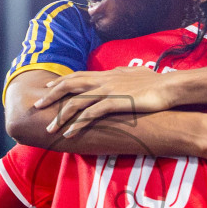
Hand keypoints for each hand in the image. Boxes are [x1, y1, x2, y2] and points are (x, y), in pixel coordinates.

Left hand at [35, 67, 175, 136]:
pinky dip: (77, 124)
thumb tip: (120, 74)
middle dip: (51, 96)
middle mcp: (104, 80)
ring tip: (50, 128)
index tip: (47, 86)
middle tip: (37, 106)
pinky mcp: (115, 102)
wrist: (169, 87)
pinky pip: (90, 114)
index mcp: (107, 74)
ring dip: (61, 116)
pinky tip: (69, 133)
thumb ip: (124, 75)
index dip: (61, 81)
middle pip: (70, 86)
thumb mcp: (136, 75)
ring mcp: (108, 91)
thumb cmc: (156, 83)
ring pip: (76, 102)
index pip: (78, 75)